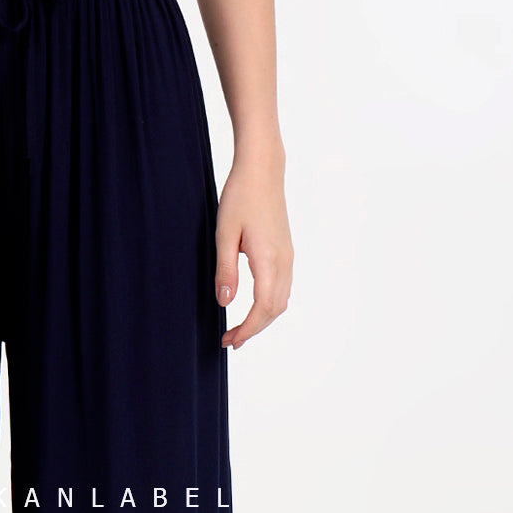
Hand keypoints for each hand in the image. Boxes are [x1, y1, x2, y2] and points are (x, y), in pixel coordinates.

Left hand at [214, 149, 292, 349]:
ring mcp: (288, 256)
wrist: (263, 170)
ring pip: (281, 300)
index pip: (262, 308)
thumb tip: (225, 303)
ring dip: (262, 319)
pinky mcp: (286, 250)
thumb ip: (225, 270)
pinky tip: (254, 307)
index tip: (229, 341)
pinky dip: (270, 305)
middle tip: (230, 340)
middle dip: (253, 329)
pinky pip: (283, 287)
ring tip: (240, 329)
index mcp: (269, 260)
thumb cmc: (240, 197)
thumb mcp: (224, 234)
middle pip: (274, 310)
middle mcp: (284, 261)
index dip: (247, 329)